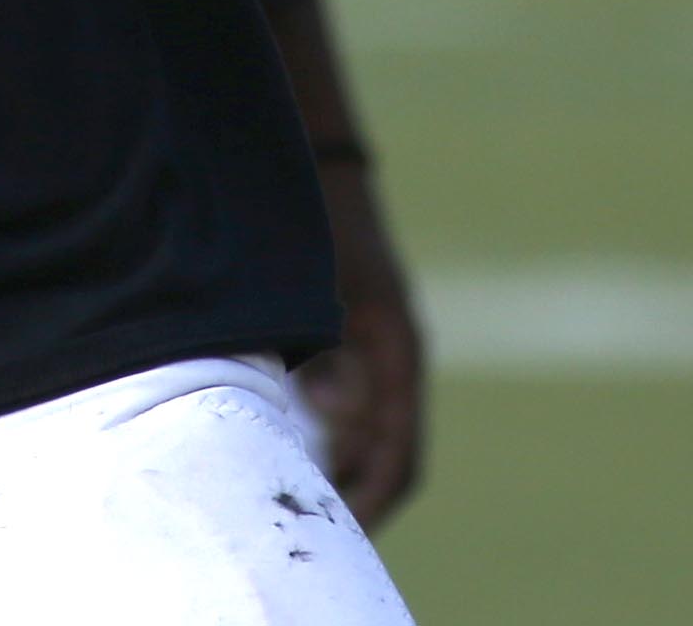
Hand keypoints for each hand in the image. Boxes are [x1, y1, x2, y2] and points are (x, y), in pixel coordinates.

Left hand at [296, 152, 426, 524]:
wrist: (322, 162)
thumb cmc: (317, 221)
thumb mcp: (323, 286)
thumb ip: (329, 352)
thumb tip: (337, 417)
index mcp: (398, 351)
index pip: (399, 456)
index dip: (372, 501)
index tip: (342, 531)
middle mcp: (395, 355)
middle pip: (388, 454)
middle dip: (357, 498)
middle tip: (317, 532)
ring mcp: (378, 346)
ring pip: (370, 433)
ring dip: (343, 471)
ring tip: (301, 501)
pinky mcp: (355, 335)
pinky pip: (353, 405)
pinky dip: (331, 439)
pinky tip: (293, 449)